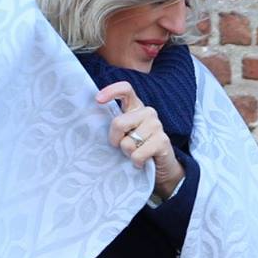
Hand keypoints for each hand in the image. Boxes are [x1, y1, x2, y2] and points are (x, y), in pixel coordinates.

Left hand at [96, 81, 183, 201]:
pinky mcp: (163, 141)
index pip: (125, 89)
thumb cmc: (136, 148)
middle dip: (115, 140)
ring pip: (128, 143)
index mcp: (136, 106)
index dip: (111, 91)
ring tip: (135, 154)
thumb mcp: (123, 134)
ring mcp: (156, 126)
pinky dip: (136, 162)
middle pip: (119, 123)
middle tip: (121, 147)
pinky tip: (141, 162)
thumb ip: (114, 126)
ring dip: (127, 153)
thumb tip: (94, 124)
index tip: (98, 100)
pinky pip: (137, 154)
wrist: (160, 167)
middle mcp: (148, 112)